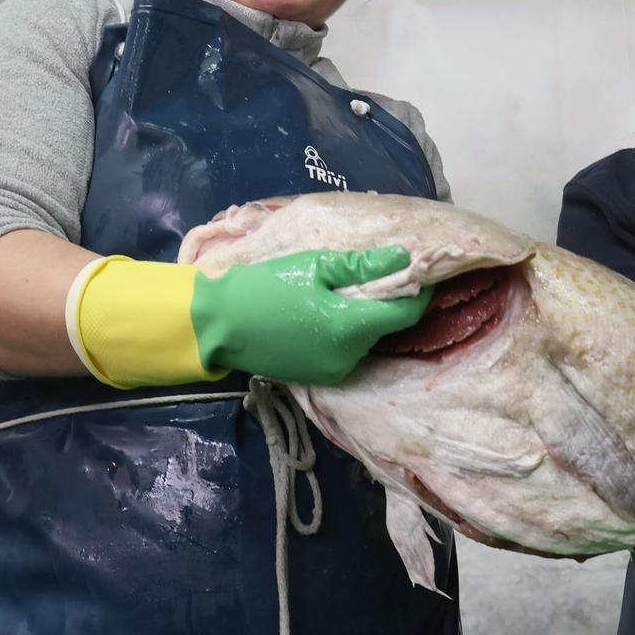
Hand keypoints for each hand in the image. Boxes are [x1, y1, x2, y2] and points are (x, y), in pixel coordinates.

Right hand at [70, 247, 431, 387]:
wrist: (216, 324)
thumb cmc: (264, 287)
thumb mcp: (314, 266)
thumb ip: (364, 266)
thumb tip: (405, 258)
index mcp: (350, 329)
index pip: (406, 312)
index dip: (418, 290)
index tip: (418, 268)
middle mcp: (349, 358)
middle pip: (387, 326)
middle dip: (390, 300)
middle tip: (379, 270)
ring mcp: (333, 371)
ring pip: (368, 338)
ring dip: (368, 315)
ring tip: (351, 288)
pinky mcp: (318, 376)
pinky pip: (348, 349)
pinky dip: (348, 329)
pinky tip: (331, 308)